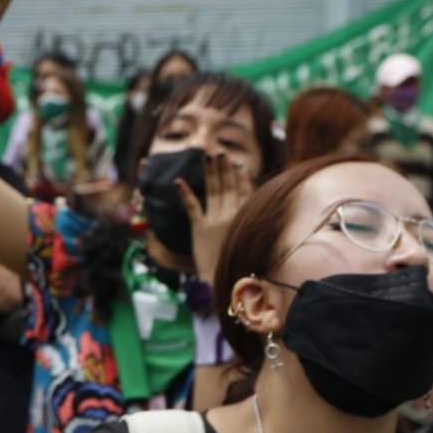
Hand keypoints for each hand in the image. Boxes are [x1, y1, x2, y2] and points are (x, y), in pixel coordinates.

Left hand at [177, 151, 252, 283]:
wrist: (228, 281)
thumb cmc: (239, 264)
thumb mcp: (249, 242)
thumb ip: (251, 225)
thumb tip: (255, 214)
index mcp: (246, 219)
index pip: (244, 192)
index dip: (239, 178)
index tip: (237, 165)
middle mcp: (232, 216)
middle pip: (228, 187)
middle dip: (223, 168)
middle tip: (219, 152)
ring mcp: (216, 221)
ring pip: (213, 191)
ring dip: (210, 172)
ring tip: (207, 156)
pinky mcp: (200, 229)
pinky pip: (192, 206)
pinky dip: (184, 193)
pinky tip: (177, 181)